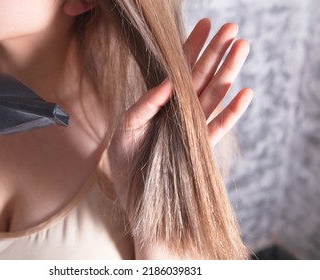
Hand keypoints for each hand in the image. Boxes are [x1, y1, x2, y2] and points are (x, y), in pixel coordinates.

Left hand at [102, 19, 252, 193]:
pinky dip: (232, 112)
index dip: (192, 47)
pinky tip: (243, 93)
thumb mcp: (127, 125)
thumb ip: (146, 104)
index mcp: (161, 102)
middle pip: (201, 77)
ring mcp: (192, 128)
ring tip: (242, 49)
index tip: (206, 24)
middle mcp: (179, 111)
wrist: (131, 192)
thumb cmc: (124, 156)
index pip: (179, 69)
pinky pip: (218, 127)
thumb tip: (169, 81)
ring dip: (228, 73)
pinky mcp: (200, 148)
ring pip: (214, 96)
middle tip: (232, 28)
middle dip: (216, 52)